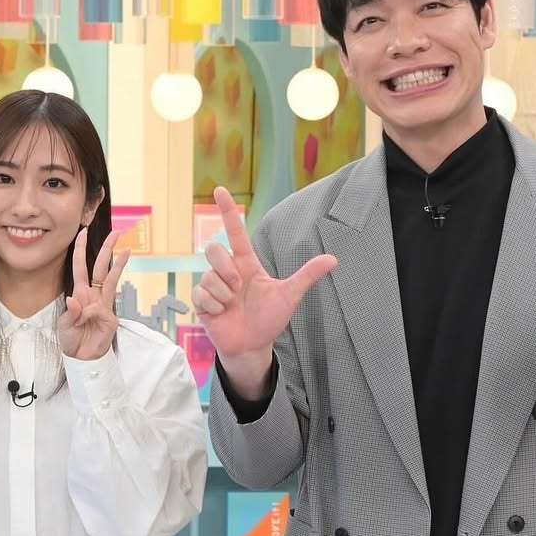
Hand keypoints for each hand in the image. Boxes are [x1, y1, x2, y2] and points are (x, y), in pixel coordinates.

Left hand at [58, 228, 130, 359]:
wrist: (82, 358)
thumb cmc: (72, 340)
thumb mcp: (65, 325)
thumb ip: (72, 312)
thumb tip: (74, 299)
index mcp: (80, 294)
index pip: (80, 266)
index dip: (81, 249)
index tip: (83, 232)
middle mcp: (94, 295)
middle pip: (101, 267)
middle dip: (107, 249)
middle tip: (116, 232)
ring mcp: (104, 305)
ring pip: (111, 279)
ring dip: (118, 264)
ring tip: (127, 249)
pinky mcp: (110, 317)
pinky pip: (100, 309)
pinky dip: (91, 313)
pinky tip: (86, 320)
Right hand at [192, 187, 336, 396]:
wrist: (252, 346)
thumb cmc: (269, 319)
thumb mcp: (289, 296)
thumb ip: (308, 275)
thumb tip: (334, 259)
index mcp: (246, 263)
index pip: (235, 232)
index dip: (228, 210)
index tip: (219, 189)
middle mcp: (227, 270)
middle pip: (214, 249)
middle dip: (226, 269)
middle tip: (238, 288)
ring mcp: (212, 285)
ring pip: (209, 277)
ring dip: (223, 294)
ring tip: (232, 305)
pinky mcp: (201, 302)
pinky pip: (200, 295)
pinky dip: (214, 306)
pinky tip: (222, 314)